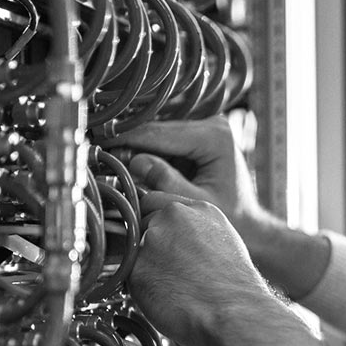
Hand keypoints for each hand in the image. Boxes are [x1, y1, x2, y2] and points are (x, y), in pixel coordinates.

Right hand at [101, 117, 263, 234]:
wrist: (248, 222)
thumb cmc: (231, 216)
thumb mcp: (196, 202)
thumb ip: (166, 182)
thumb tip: (134, 162)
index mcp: (216, 136)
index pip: (161, 133)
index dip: (128, 139)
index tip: (100, 143)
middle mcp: (213, 123)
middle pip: (158, 129)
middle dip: (128, 141)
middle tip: (96, 151)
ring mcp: (207, 126)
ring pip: (158, 132)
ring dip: (136, 144)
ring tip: (107, 157)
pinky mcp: (199, 134)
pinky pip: (165, 139)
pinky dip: (148, 150)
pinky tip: (128, 161)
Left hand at [128, 192, 268, 345]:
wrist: (234, 313)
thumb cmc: (235, 287)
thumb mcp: (224, 242)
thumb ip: (195, 231)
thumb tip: (176, 240)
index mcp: (198, 208)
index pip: (155, 201)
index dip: (154, 222)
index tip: (161, 240)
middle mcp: (172, 217)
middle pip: (141, 223)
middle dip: (147, 243)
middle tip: (169, 270)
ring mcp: (152, 240)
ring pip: (133, 250)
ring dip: (144, 266)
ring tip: (172, 287)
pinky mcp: (136, 267)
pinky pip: (128, 277)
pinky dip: (140, 289)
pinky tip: (166, 298)